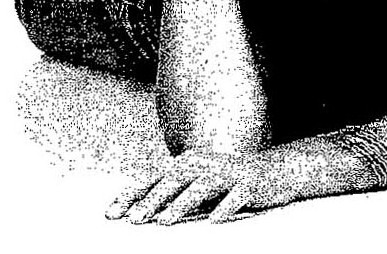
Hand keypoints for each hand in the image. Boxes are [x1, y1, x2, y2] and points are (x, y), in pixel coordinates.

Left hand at [105, 148, 299, 224]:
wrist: (276, 171)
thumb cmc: (230, 182)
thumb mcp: (198, 187)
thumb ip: (173, 195)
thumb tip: (138, 213)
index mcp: (189, 164)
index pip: (154, 178)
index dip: (131, 194)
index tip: (111, 214)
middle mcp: (206, 164)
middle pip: (174, 180)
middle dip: (152, 200)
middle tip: (134, 219)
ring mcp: (229, 173)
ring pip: (202, 186)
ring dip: (182, 203)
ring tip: (165, 221)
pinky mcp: (250, 183)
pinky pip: (237, 196)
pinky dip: (225, 207)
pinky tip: (214, 220)